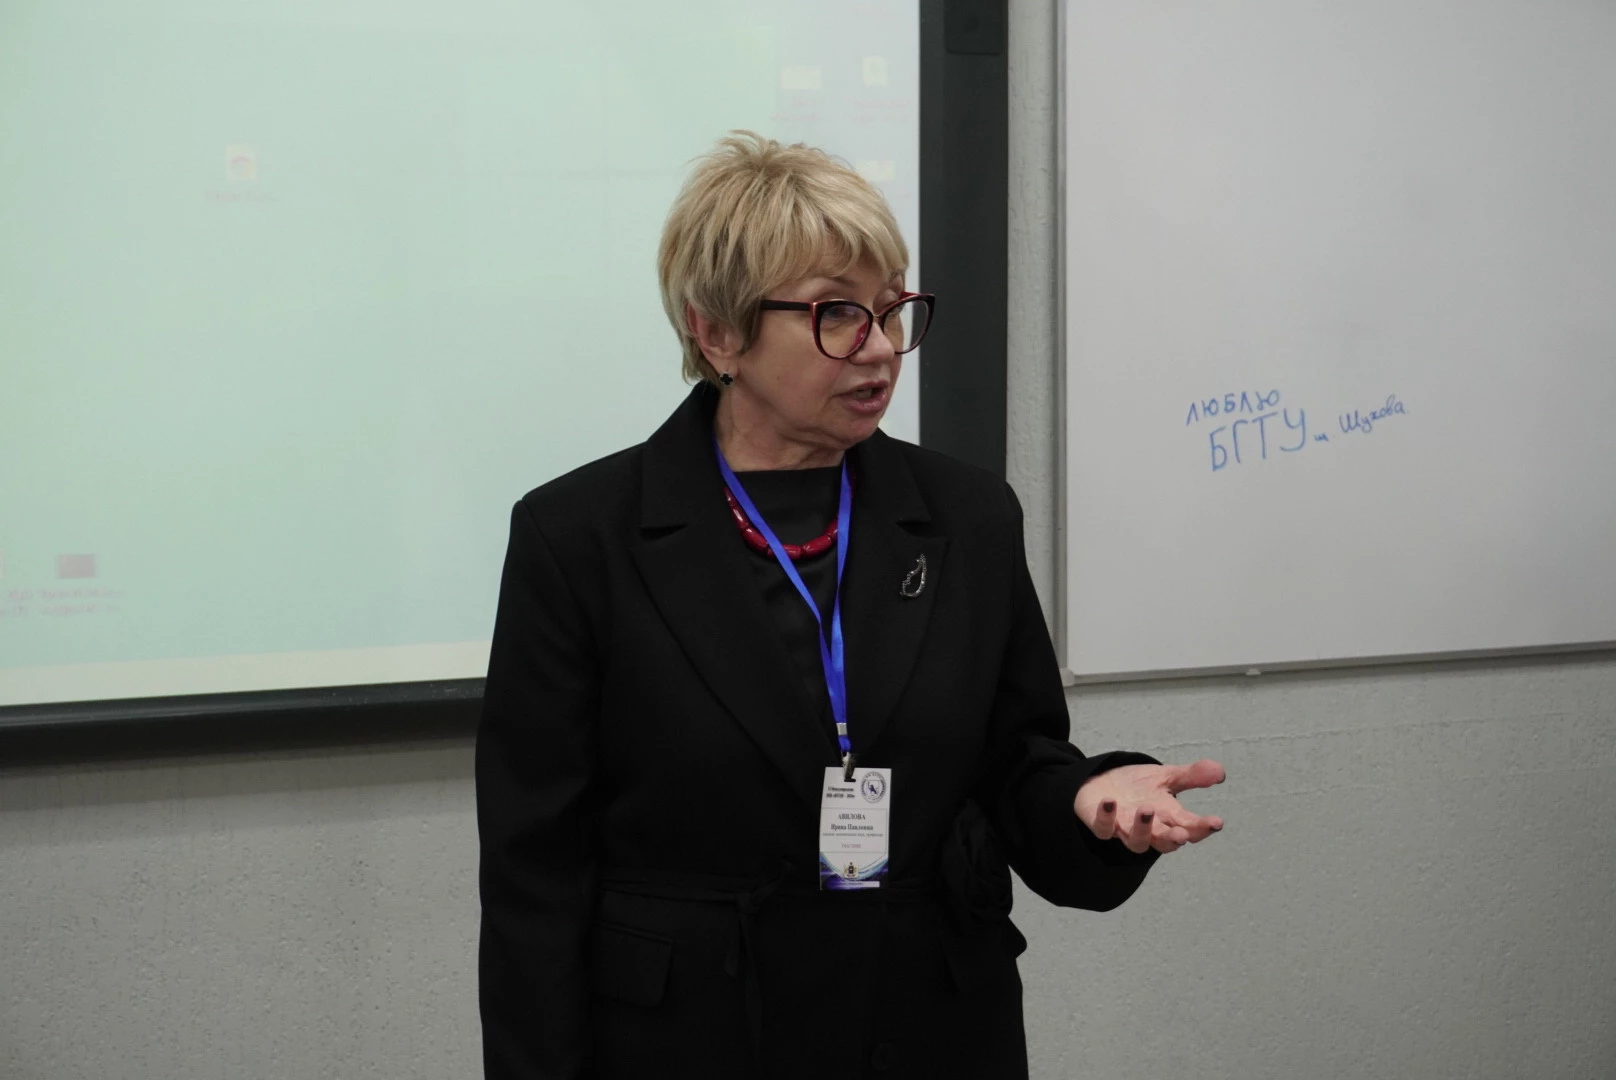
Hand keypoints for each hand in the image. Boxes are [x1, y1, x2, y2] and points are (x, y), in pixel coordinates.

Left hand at [1074, 759, 1225, 854]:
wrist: (1102, 784)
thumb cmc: (1138, 787)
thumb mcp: (1166, 777)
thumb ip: (1192, 776)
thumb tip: (1220, 771)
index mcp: (1169, 818)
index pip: (1190, 827)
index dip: (1203, 827)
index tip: (1216, 822)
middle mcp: (1150, 829)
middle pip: (1165, 842)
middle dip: (1174, 839)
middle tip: (1182, 834)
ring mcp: (1125, 829)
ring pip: (1136, 842)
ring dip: (1142, 829)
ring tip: (1146, 810)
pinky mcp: (1102, 825)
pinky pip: (1103, 828)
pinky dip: (1106, 817)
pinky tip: (1109, 801)